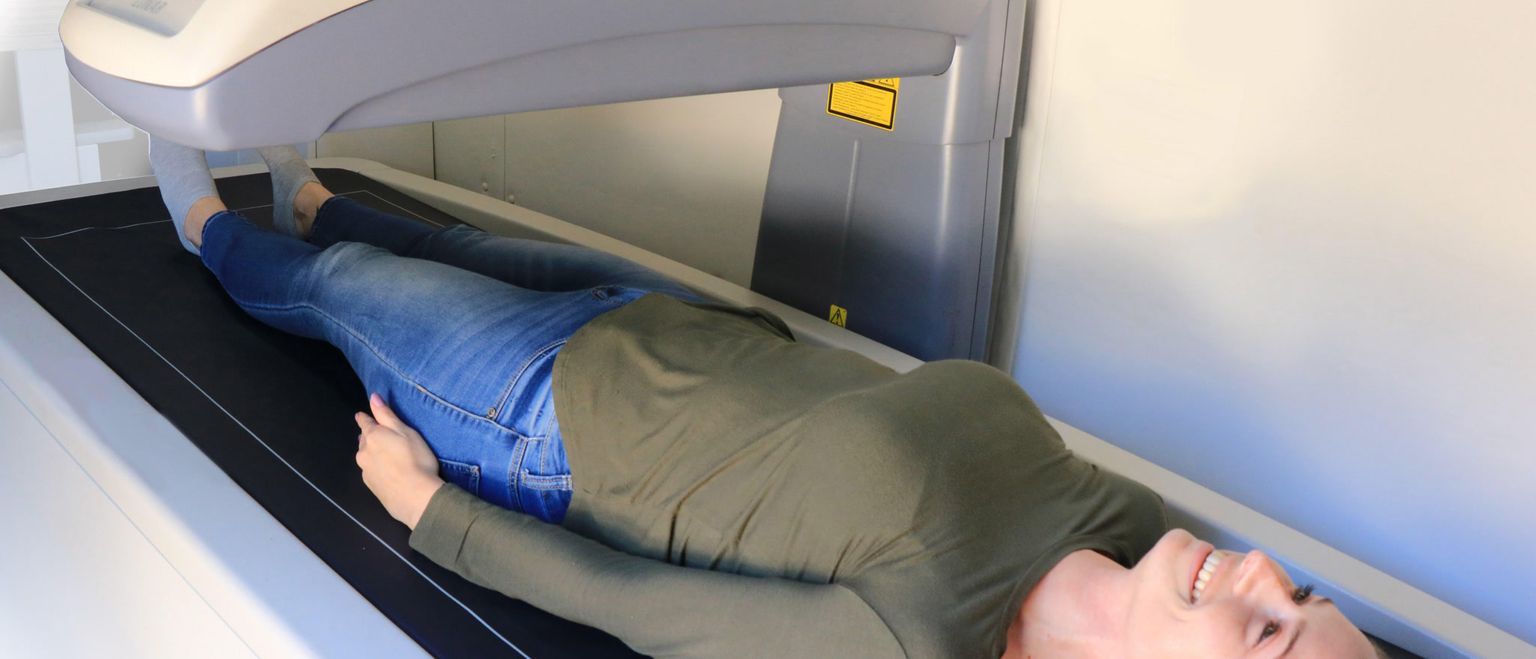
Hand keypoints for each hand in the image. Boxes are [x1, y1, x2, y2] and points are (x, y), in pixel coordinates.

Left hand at [354, 393, 443, 529]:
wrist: (415, 497)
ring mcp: (365, 471)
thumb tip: (373, 397)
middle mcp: (364, 452)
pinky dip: (376, 468)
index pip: (365, 422)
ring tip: (385, 456)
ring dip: (372, 453)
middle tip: (382, 437)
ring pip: (365, 457)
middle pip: (363, 440)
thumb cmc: (416, 459)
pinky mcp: (371, 486)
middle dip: (369, 437)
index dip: (365, 418)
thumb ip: (387, 415)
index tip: (362, 416)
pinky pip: (371, 471)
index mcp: (373, 436)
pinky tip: (387, 473)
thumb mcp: (406, 432)